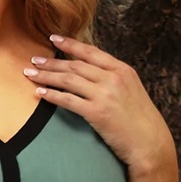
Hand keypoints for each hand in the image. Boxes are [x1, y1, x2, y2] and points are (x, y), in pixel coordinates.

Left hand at [23, 35, 175, 171]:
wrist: (149, 143)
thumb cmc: (140, 121)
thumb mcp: (131, 91)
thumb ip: (113, 79)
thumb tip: (92, 74)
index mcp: (122, 70)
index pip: (91, 52)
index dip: (70, 44)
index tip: (53, 38)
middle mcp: (113, 78)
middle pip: (75, 65)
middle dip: (51, 61)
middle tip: (34, 59)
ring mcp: (104, 94)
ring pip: (68, 79)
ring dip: (46, 75)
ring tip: (30, 73)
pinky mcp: (96, 112)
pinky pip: (67, 100)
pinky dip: (51, 95)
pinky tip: (40, 93)